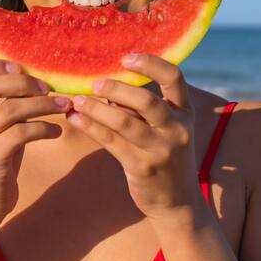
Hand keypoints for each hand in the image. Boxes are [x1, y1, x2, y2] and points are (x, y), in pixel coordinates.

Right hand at [0, 58, 70, 221]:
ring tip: (62, 106)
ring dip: (42, 105)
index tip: (19, 69)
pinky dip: (43, 128)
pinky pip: (20, 134)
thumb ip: (5, 102)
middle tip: (48, 88)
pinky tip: (56, 132)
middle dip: (24, 83)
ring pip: (9, 109)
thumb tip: (36, 76)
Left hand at [67, 53, 199, 219]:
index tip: (125, 58)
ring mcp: (161, 149)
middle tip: (94, 83)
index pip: (174, 78)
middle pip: (146, 100)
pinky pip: (111, 142)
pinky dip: (91, 127)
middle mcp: (177, 129)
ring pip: (124, 122)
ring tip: (76, 100)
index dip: (150, 63)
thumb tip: (107, 84)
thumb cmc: (166, 156)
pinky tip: (75, 118)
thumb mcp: (165, 129)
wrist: (177, 202)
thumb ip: (143, 108)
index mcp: (185, 112)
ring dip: (97, 108)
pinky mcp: (142, 166)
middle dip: (116, 89)